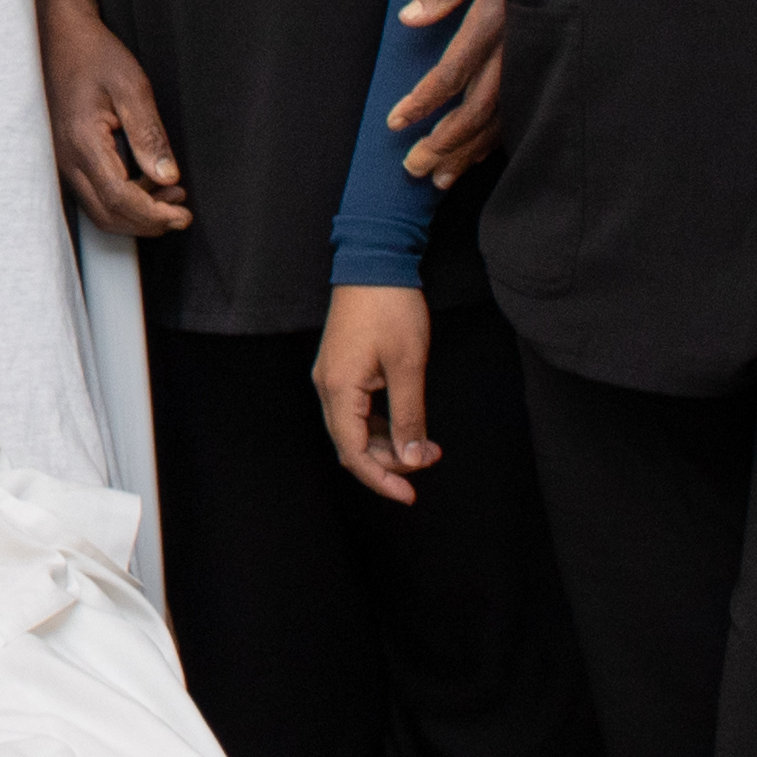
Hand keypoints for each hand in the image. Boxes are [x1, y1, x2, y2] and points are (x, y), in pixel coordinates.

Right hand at [42, 8, 191, 236]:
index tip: (183, 214)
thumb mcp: (132, 87)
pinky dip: (123, 201)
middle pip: (107, 214)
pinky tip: (148, 183)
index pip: (119, 198)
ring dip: (136, 215)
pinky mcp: (67, 158)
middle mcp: (67, 158)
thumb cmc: (95, 55)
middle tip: (182, 213)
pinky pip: (93, 195)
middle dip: (147, 223)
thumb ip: (149, 134)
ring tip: (171, 196)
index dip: (153, 215)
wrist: (60, 37)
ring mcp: (63, 161)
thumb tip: (168, 177)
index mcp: (83, 141)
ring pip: (99, 210)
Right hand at [312, 283, 438, 504]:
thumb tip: (413, 457)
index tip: (409, 496)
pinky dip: (380, 425)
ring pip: (354, 430)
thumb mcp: (409, 366)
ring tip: (426, 444)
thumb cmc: (391, 308)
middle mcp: (327, 387)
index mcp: (338, 390)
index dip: (381, 480)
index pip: (353, 453)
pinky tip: (406, 424)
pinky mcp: (341, 369)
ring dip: (387, 444)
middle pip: (351, 446)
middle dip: (390, 462)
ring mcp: (331, 377)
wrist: (374, 261)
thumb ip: (410, 416)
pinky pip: (356, 411)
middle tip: (430, 459)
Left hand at [380, 0, 524, 181]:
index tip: (396, 121)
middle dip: (443, 142)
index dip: (424, 101)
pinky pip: (522, 113)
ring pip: (501, 120)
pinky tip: (477, 160)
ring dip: (468, 152)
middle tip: (413, 166)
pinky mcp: (548, 65)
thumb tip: (410, 18)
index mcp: (497, 17)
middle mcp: (518, 47)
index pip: (454, 72)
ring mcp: (536, 61)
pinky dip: (497, 141)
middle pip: (477, 109)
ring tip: (438, 177)